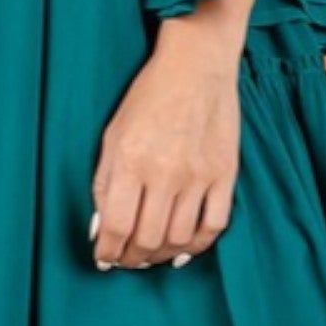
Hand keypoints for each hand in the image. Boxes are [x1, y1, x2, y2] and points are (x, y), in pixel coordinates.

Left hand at [89, 33, 241, 271]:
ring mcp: (199, 176)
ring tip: (150, 255)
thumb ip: (104, 181)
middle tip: (125, 260)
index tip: (103, 258)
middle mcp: (166, 172)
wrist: (196, 65)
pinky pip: (214, 226)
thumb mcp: (113, 133)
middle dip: (132, 258)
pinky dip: (197, 246)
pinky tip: (184, 248)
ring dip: (161, 255)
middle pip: (148, 239)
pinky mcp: (225, 175)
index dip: (108, 250)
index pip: (116, 225)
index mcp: (131, 160)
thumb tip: (100, 227)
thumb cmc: (148, 96)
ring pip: (179, 239)